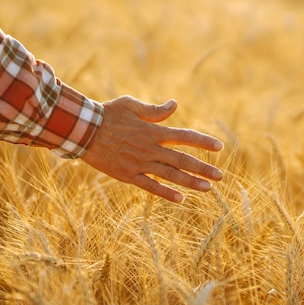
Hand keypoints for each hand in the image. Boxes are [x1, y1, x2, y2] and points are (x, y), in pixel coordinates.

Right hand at [81, 95, 223, 202]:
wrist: (82, 130)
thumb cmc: (107, 114)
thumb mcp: (131, 105)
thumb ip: (155, 110)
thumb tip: (174, 105)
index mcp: (153, 131)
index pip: (185, 137)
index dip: (203, 142)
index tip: (219, 147)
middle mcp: (150, 149)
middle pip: (182, 160)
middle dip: (203, 168)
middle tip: (220, 176)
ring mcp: (139, 164)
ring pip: (170, 176)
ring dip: (191, 182)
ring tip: (208, 189)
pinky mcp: (127, 175)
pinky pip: (150, 186)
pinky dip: (166, 193)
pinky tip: (180, 199)